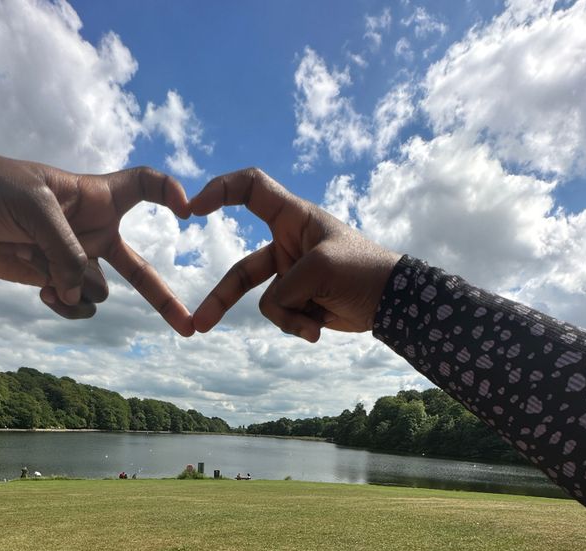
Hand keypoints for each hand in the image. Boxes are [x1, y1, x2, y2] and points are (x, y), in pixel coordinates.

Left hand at [0, 147, 192, 333]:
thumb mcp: (35, 206)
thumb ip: (65, 250)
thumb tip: (79, 294)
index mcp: (94, 196)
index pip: (144, 186)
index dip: (169, 191)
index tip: (187, 208)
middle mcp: (91, 230)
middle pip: (138, 267)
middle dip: (163, 300)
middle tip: (191, 327)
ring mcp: (72, 260)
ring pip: (98, 291)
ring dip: (78, 289)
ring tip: (46, 273)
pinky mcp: (50, 281)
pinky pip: (74, 304)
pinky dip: (64, 305)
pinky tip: (43, 295)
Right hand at [189, 168, 400, 341]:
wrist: (392, 303)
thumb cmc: (363, 270)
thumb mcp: (319, 270)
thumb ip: (284, 288)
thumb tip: (275, 308)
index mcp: (293, 217)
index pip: (250, 189)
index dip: (220, 190)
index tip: (193, 208)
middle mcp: (287, 243)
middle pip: (241, 271)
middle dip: (221, 299)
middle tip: (198, 324)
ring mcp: (291, 274)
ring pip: (266, 302)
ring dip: (290, 317)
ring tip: (314, 325)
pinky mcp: (299, 300)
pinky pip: (282, 316)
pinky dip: (299, 324)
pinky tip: (320, 327)